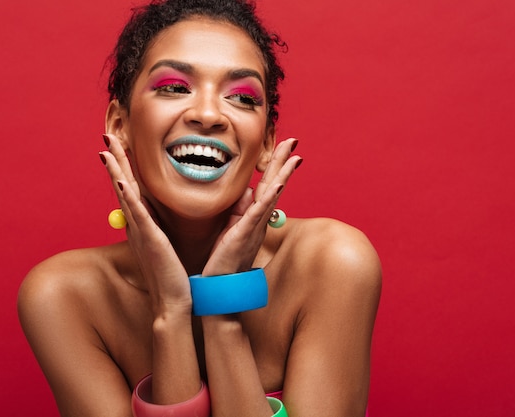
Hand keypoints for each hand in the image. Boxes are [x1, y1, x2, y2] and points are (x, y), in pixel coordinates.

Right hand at [99, 134, 190, 312]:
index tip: (118, 147)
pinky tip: (120, 179)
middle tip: (106, 137)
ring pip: (125, 194)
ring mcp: (140, 231)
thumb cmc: (172, 276)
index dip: (123, 168)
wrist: (174, 302)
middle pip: (122, 186)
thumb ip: (161, 228)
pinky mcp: (149, 239)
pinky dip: (127, 196)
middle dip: (115, 161)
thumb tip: (162, 217)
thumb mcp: (166, 245)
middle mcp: (137, 225)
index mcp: (143, 225)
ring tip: (106, 149)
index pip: (131, 190)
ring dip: (115, 170)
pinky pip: (136, 213)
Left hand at [203, 138, 301, 275]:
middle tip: (294, 141)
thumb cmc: (224, 260)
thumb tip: (248, 190)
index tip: (284, 148)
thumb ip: (239, 210)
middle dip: (283, 162)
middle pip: (273, 185)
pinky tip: (279, 183)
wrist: (220, 287)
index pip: (267, 186)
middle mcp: (259, 220)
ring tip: (294, 156)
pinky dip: (270, 196)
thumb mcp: (231, 229)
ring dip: (282, 174)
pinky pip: (259, 212)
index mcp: (254, 217)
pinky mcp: (245, 233)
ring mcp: (254, 226)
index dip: (275, 167)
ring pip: (271, 195)